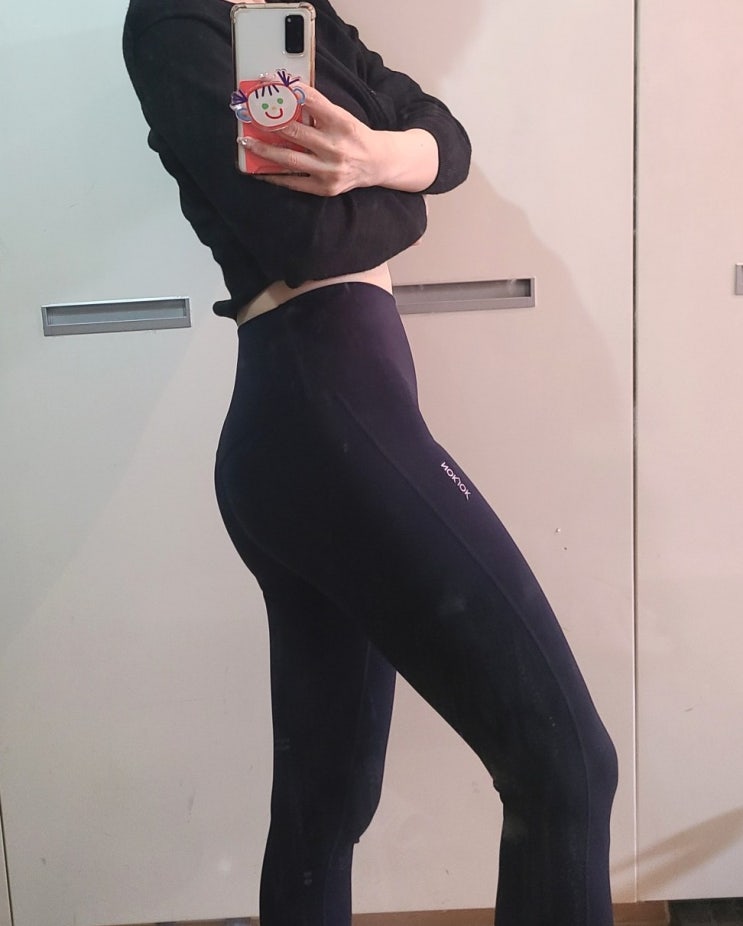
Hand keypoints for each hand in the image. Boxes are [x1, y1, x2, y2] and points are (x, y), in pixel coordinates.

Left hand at [241, 84, 380, 195]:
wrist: (376, 163)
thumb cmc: (353, 136)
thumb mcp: (341, 117)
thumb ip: (316, 109)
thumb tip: (285, 95)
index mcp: (341, 123)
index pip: (310, 100)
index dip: (285, 89)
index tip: (265, 81)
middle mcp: (335, 147)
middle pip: (293, 131)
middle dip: (266, 122)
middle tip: (247, 114)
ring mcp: (329, 170)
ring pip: (289, 159)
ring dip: (264, 150)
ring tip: (246, 142)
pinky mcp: (324, 187)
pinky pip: (293, 182)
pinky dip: (274, 175)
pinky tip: (259, 169)